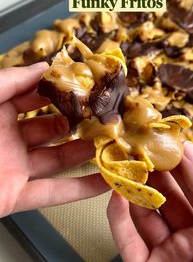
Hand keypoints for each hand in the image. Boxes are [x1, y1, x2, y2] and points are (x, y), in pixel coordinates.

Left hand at [0, 62, 108, 217]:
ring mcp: (13, 166)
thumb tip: (45, 66)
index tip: (87, 83)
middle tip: (106, 113)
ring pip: (58, 157)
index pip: (35, 94)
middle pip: (52, 126)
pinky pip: (52, 193)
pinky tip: (104, 182)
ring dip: (86, 151)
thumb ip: (10, 80)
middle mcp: (8, 136)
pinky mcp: (15, 195)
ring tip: (113, 140)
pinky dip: (80, 189)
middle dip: (80, 119)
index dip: (60, 88)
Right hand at [108, 142, 192, 261]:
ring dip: (132, 193)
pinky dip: (118, 220)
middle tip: (137, 151)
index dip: (179, 164)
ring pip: (145, 218)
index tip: (162, 142)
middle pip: (168, 199)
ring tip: (122, 169)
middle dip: (152, 174)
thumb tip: (191, 153)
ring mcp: (168, 258)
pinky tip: (115, 199)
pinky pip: (128, 244)